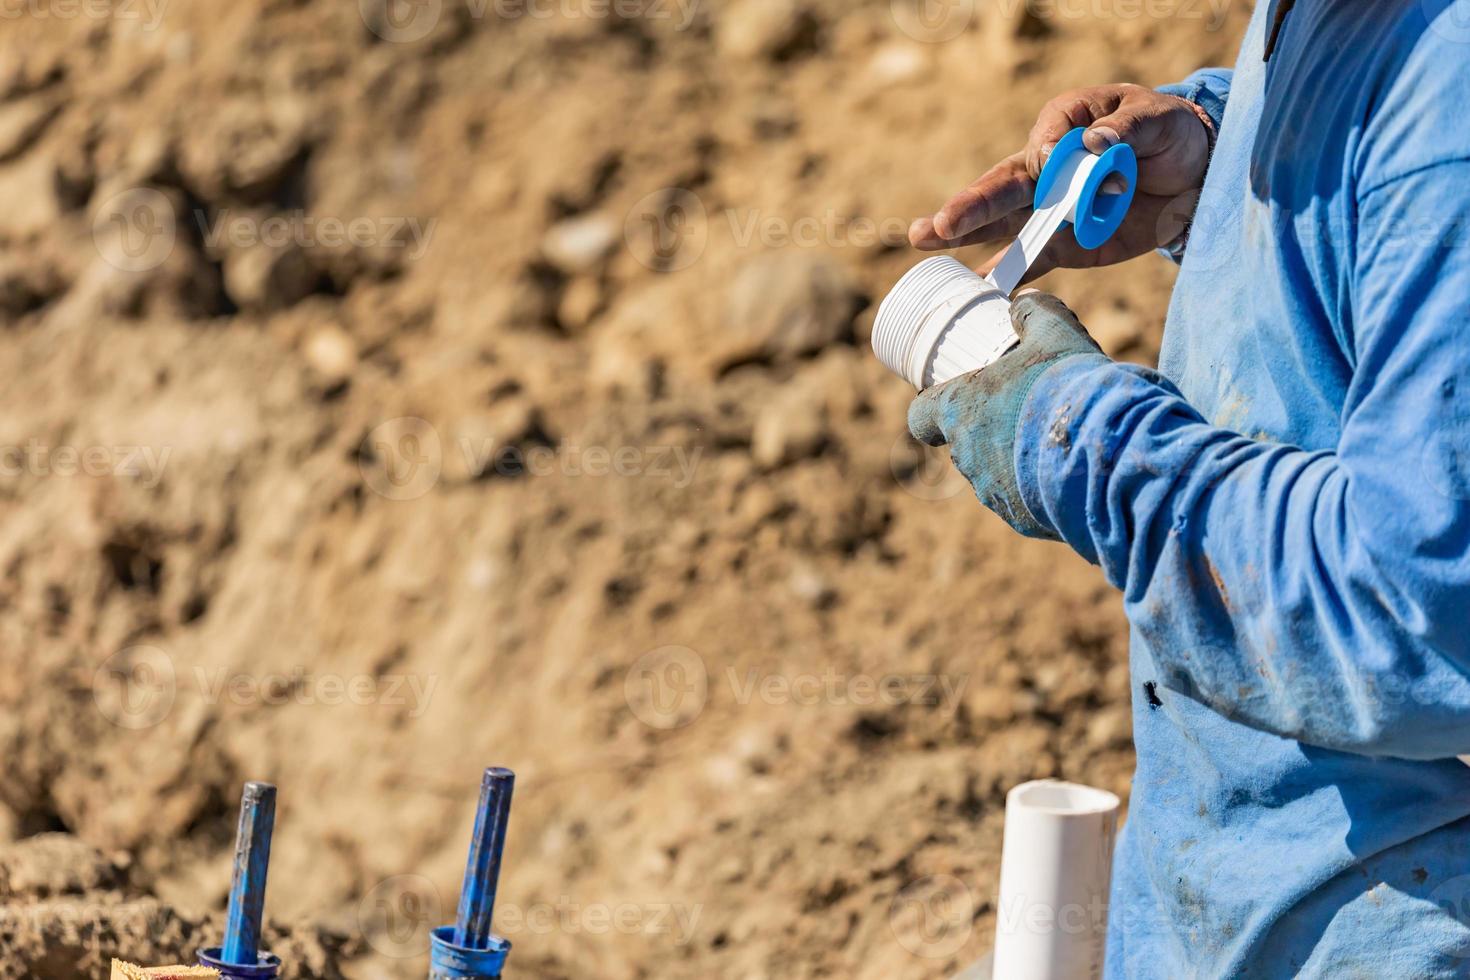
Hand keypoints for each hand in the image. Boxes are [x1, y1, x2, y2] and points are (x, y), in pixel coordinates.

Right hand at [908, 84, 1212, 283]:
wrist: (1197, 177)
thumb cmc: (1169, 133)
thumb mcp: (1156, 119)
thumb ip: (1124, 129)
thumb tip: (1094, 145)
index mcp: (1062, 125)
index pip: (1042, 145)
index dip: (1055, 159)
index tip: (1096, 153)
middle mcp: (1045, 169)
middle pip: (1002, 187)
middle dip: (970, 207)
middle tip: (937, 225)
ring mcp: (1052, 210)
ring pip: (1004, 225)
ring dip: (965, 236)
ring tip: (924, 238)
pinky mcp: (1066, 245)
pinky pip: (1033, 261)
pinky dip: (1008, 276)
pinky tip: (977, 288)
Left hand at [908, 291, 1105, 537]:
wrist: (1109, 449)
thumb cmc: (1070, 386)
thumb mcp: (1056, 333)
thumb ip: (1036, 313)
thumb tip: (1024, 302)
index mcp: (960, 411)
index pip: (920, 417)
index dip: (932, 409)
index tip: (949, 401)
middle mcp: (967, 456)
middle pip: (964, 444)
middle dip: (988, 430)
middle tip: (1022, 413)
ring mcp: (992, 492)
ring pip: (995, 474)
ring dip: (1015, 460)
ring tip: (1054, 443)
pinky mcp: (1021, 518)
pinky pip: (1024, 502)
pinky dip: (1039, 489)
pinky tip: (1068, 475)